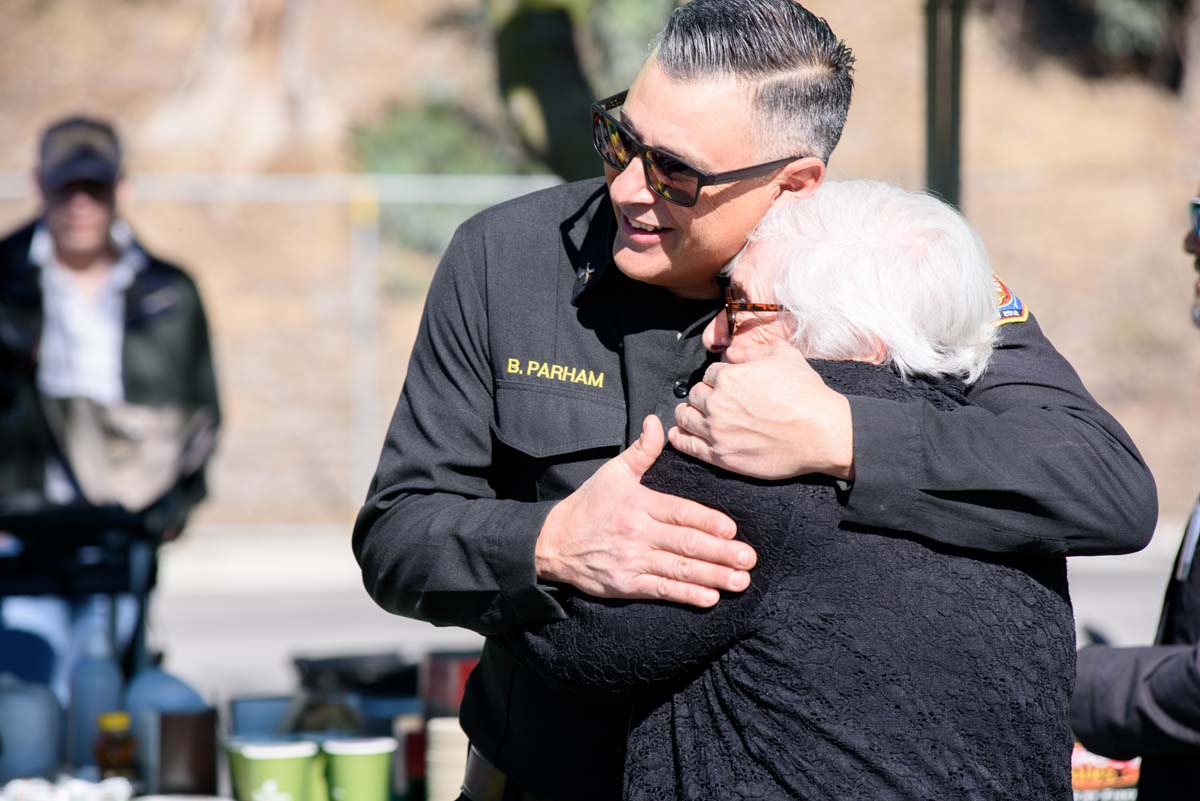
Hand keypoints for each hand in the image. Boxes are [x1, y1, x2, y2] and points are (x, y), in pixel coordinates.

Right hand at [535, 415, 755, 607]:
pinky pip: (662, 590)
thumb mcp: (614, 472)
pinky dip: (687, 595)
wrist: (553, 542)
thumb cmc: (589, 505)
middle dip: (720, 552)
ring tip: (740, 580)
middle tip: (749, 558)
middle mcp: (638, 533)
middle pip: (686, 543)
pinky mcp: (627, 584)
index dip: (707, 521)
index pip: (680, 512)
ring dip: (713, 576)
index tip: (732, 529)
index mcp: (639, 504)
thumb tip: (658, 422)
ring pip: (679, 569)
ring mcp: (632, 560)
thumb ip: (642, 450)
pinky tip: (710, 597)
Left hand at [668, 344, 854, 480]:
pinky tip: (678, 435)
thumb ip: (750, 352)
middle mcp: (717, 403)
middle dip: (703, 395)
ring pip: (685, 417)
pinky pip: (687, 445)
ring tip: (690, 415)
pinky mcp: (721, 456)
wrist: (821, 432)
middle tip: (714, 401)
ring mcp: (717, 431)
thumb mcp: (783, 356)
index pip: (710, 373)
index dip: (719, 377)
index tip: (727, 384)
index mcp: (728, 377)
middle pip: (695, 394)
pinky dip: (679, 438)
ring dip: (687, 414)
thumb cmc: (806, 393)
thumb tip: (729, 354)